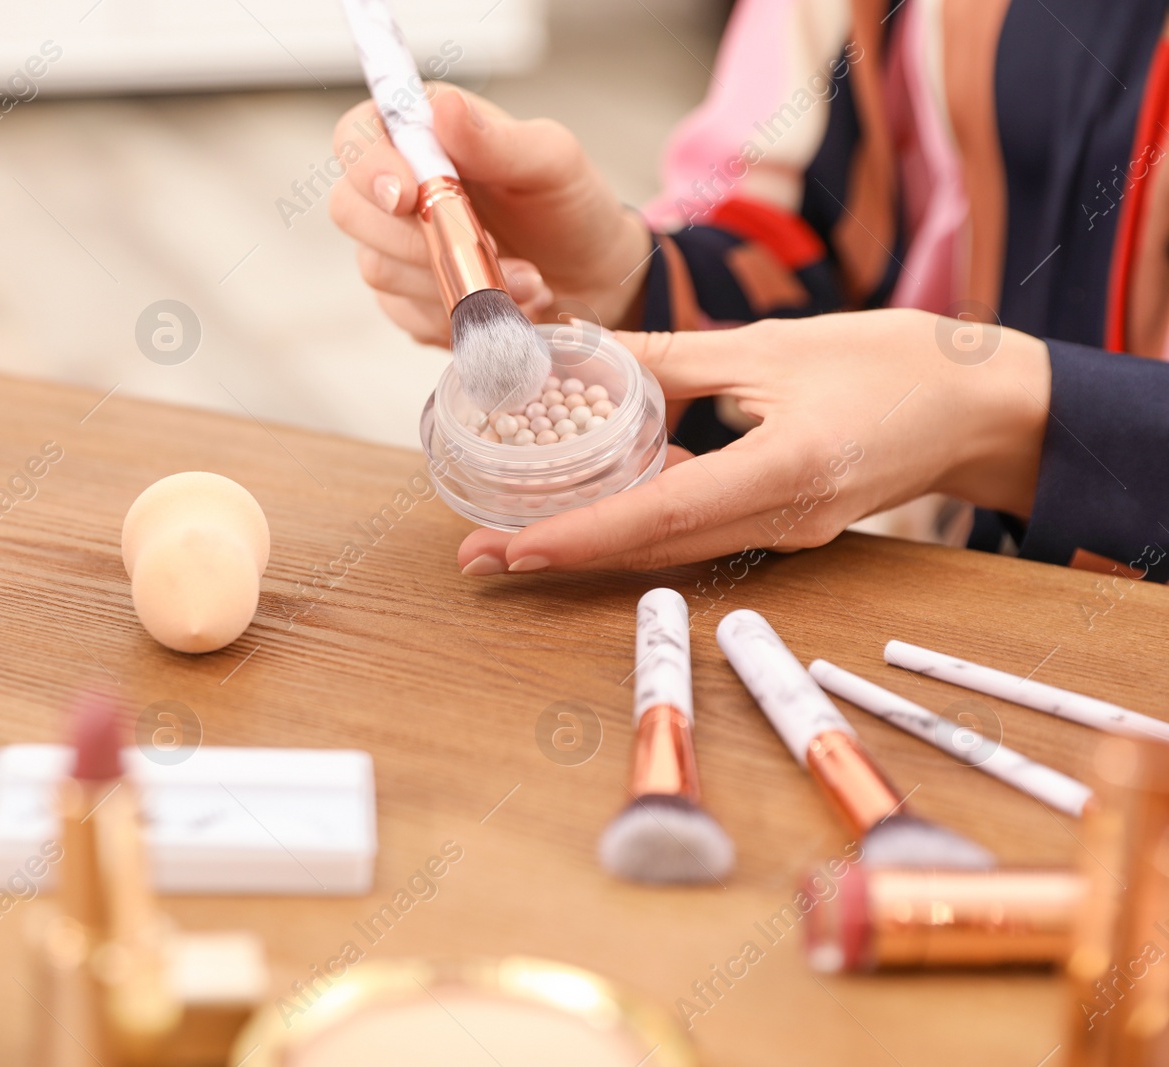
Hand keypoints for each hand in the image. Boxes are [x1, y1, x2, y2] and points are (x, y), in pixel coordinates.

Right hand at [329, 87, 650, 345]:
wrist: (590, 276)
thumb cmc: (568, 206)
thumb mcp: (550, 162)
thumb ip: (496, 140)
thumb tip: (444, 109)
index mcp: (422, 134)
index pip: (355, 136)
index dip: (367, 166)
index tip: (407, 195)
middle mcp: (397, 187)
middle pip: (349, 208)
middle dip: (416, 239)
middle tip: (488, 249)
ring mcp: (394, 247)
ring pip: (378, 268)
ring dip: (452, 281)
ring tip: (523, 280)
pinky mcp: (405, 299)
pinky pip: (403, 313)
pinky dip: (455, 313)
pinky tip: (500, 303)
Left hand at [456, 309, 1053, 573]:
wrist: (981, 405)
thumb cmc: (893, 363)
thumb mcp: (772, 346)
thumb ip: (671, 358)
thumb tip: (581, 352)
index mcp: (787, 470)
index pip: (661, 516)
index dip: (580, 537)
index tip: (508, 551)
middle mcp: (786, 520)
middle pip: (654, 549)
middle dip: (562, 555)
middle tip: (477, 557)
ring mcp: (789, 535)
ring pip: (672, 549)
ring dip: (593, 548)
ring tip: (512, 541)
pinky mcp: (789, 530)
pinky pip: (701, 535)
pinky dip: (643, 527)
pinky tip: (594, 510)